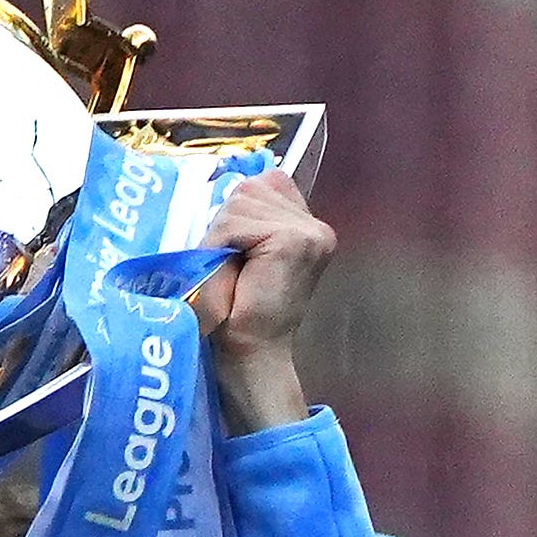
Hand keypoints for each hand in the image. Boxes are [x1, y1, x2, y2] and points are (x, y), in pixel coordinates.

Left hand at [194, 169, 331, 434]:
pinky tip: (231, 272)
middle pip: (250, 189)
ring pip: (240, 202)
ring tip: (229, 271)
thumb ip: (247, 218)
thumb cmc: (236, 311)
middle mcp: (316, 224)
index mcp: (307, 225)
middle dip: (225, 224)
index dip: (235, 213)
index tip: (233, 252)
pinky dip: (220, 244)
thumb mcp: (242, 253)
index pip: (264, 183)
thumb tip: (227, 184)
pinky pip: (237, 221)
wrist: (249, 353)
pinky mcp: (296, 240)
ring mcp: (311, 231)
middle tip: (228, 266)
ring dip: (220, 236)